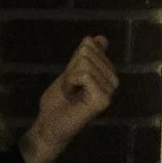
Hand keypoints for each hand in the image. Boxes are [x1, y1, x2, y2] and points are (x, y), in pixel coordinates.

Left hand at [25, 35, 118, 162]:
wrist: (48, 124)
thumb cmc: (58, 102)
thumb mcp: (70, 72)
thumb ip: (83, 57)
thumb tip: (99, 38)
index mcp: (106, 73)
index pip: (91, 45)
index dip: (73, 59)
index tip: (71, 78)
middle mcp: (112, 81)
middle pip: (88, 53)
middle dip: (72, 68)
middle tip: (70, 87)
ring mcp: (110, 91)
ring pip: (86, 63)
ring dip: (70, 77)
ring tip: (72, 93)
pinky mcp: (103, 99)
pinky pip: (85, 75)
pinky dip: (72, 82)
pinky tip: (73, 96)